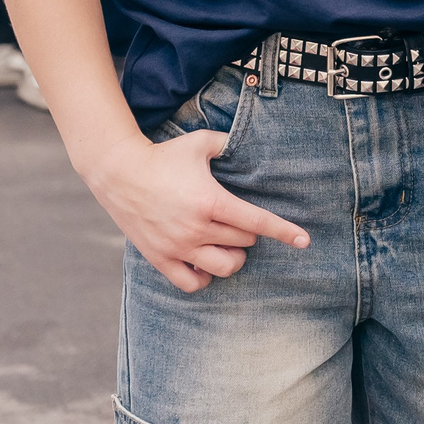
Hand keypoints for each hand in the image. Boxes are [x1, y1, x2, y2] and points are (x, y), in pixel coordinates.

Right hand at [83, 128, 310, 292]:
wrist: (118, 172)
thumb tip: (247, 140)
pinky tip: (205, 262)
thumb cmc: (163, 155)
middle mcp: (196, 228)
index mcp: (210, 201)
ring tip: (229, 246)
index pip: (256, 222)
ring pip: (224, 267)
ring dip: (234, 258)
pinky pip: (191, 283)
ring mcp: (177, 246)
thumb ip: (227, 142)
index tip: (304, 241)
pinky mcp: (160, 258)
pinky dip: (204, 278)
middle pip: (243, 242)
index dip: (284, 232)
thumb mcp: (199, 142)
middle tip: (237, 221)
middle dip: (248, 233)